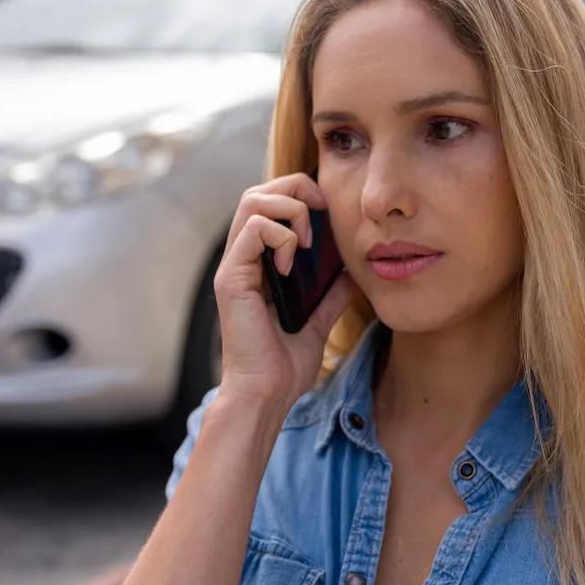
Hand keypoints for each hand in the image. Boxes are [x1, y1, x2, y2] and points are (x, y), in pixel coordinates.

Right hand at [212, 173, 356, 422]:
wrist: (267, 395)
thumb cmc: (284, 365)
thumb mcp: (318, 320)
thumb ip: (331, 293)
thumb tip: (353, 269)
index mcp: (259, 262)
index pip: (271, 202)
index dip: (300, 194)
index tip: (329, 212)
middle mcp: (242, 258)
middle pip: (259, 191)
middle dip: (296, 189)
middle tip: (321, 214)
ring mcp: (234, 266)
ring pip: (253, 202)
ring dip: (289, 210)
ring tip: (305, 241)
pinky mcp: (231, 278)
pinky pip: (253, 231)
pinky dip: (279, 237)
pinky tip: (290, 265)